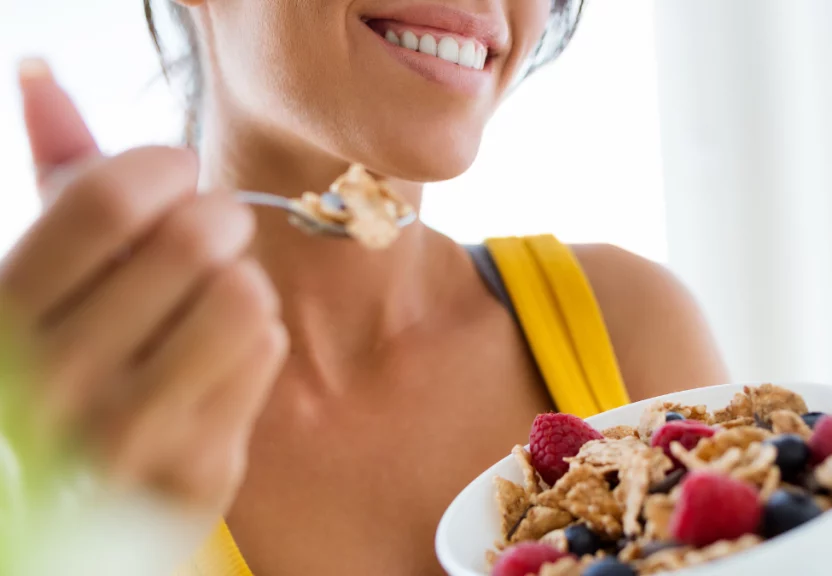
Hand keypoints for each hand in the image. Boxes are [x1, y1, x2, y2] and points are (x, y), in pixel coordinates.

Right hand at [0, 60, 287, 511]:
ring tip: (214, 301)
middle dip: (219, 217)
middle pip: (194, 239)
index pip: (109, 199)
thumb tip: (43, 77)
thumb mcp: (52, 267)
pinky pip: (268, 346)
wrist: (97, 490)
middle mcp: (54, 380)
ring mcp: (127, 434)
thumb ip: (56, 174)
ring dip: (241, 281)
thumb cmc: (84, 353)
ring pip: (243, 292)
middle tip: (213, 232)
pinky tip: (222, 359)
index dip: (165, 167)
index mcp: (6, 315)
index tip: (177, 172)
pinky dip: (257, 336)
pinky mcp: (196, 468)